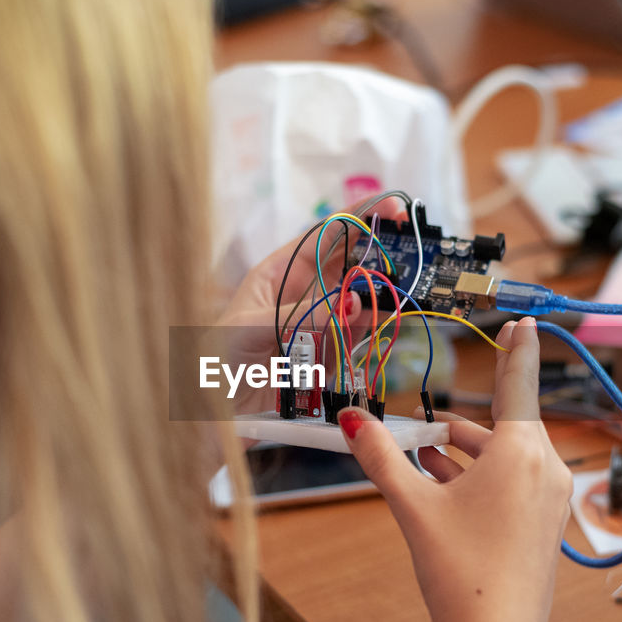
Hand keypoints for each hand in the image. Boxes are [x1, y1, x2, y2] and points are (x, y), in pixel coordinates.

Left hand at [218, 198, 403, 416]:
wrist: (210, 416)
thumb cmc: (213, 362)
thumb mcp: (248, 329)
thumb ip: (300, 315)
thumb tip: (349, 303)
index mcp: (278, 274)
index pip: (323, 236)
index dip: (357, 217)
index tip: (389, 206)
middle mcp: (302, 295)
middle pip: (349, 262)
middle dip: (379, 249)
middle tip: (410, 242)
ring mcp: (319, 324)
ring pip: (360, 298)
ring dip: (382, 290)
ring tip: (405, 283)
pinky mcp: (328, 355)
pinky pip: (359, 334)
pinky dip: (377, 325)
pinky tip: (390, 316)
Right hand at [337, 317, 571, 621]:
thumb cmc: (459, 570)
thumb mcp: (412, 505)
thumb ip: (381, 457)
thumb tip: (350, 419)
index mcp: (522, 451)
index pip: (518, 382)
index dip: (517, 349)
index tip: (525, 319)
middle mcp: (546, 469)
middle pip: (500, 427)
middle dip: (459, 428)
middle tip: (420, 432)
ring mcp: (550, 501)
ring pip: (504, 459)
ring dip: (464, 456)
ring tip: (422, 459)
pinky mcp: (545, 527)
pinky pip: (513, 485)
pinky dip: (480, 480)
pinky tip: (446, 489)